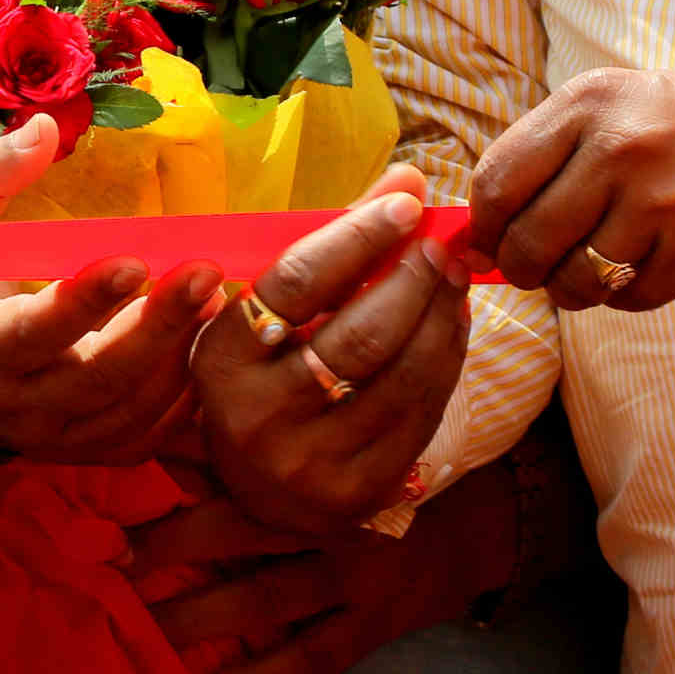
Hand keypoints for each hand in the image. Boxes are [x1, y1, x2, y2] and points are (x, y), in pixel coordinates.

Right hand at [0, 119, 214, 463]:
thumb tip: (45, 126)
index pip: (32, 331)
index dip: (84, 302)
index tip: (133, 260)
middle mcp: (12, 405)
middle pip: (98, 377)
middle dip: (159, 327)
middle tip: (207, 274)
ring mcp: (54, 437)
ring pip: (132, 409)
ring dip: (182, 356)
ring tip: (219, 299)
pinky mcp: (88, 452)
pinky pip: (149, 434)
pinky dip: (186, 394)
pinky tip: (210, 344)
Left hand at [129, 460, 515, 673]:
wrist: (486, 520)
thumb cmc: (390, 477)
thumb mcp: (335, 452)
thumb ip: (259, 449)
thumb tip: (168, 440)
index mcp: (314, 471)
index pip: (233, 472)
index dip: (173, 482)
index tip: (117, 499)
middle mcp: (329, 520)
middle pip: (237, 533)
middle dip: (171, 548)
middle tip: (115, 564)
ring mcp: (355, 577)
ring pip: (265, 599)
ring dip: (202, 617)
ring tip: (150, 630)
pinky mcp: (375, 624)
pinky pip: (314, 656)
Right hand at [190, 172, 468, 534]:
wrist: (261, 494)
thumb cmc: (265, 376)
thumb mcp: (271, 314)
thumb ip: (334, 242)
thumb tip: (406, 178)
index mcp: (220, 359)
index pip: (294, 284)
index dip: (355, 237)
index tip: (403, 205)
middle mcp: (256, 415)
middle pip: (359, 332)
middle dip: (413, 278)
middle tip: (440, 243)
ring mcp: (310, 459)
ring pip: (401, 374)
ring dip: (443, 315)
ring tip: (455, 276)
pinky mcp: (359, 489)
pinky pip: (421, 413)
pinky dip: (448, 358)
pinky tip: (453, 323)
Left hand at [465, 63, 674, 307]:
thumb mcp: (629, 106)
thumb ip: (554, 154)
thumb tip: (480, 227)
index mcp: (590, 103)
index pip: (495, 181)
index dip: (483, 224)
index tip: (489, 241)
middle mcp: (619, 148)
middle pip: (527, 239)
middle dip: (523, 268)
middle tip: (538, 270)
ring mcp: (660, 203)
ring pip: (574, 279)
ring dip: (574, 290)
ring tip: (596, 272)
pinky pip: (629, 298)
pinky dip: (629, 296)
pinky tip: (651, 269)